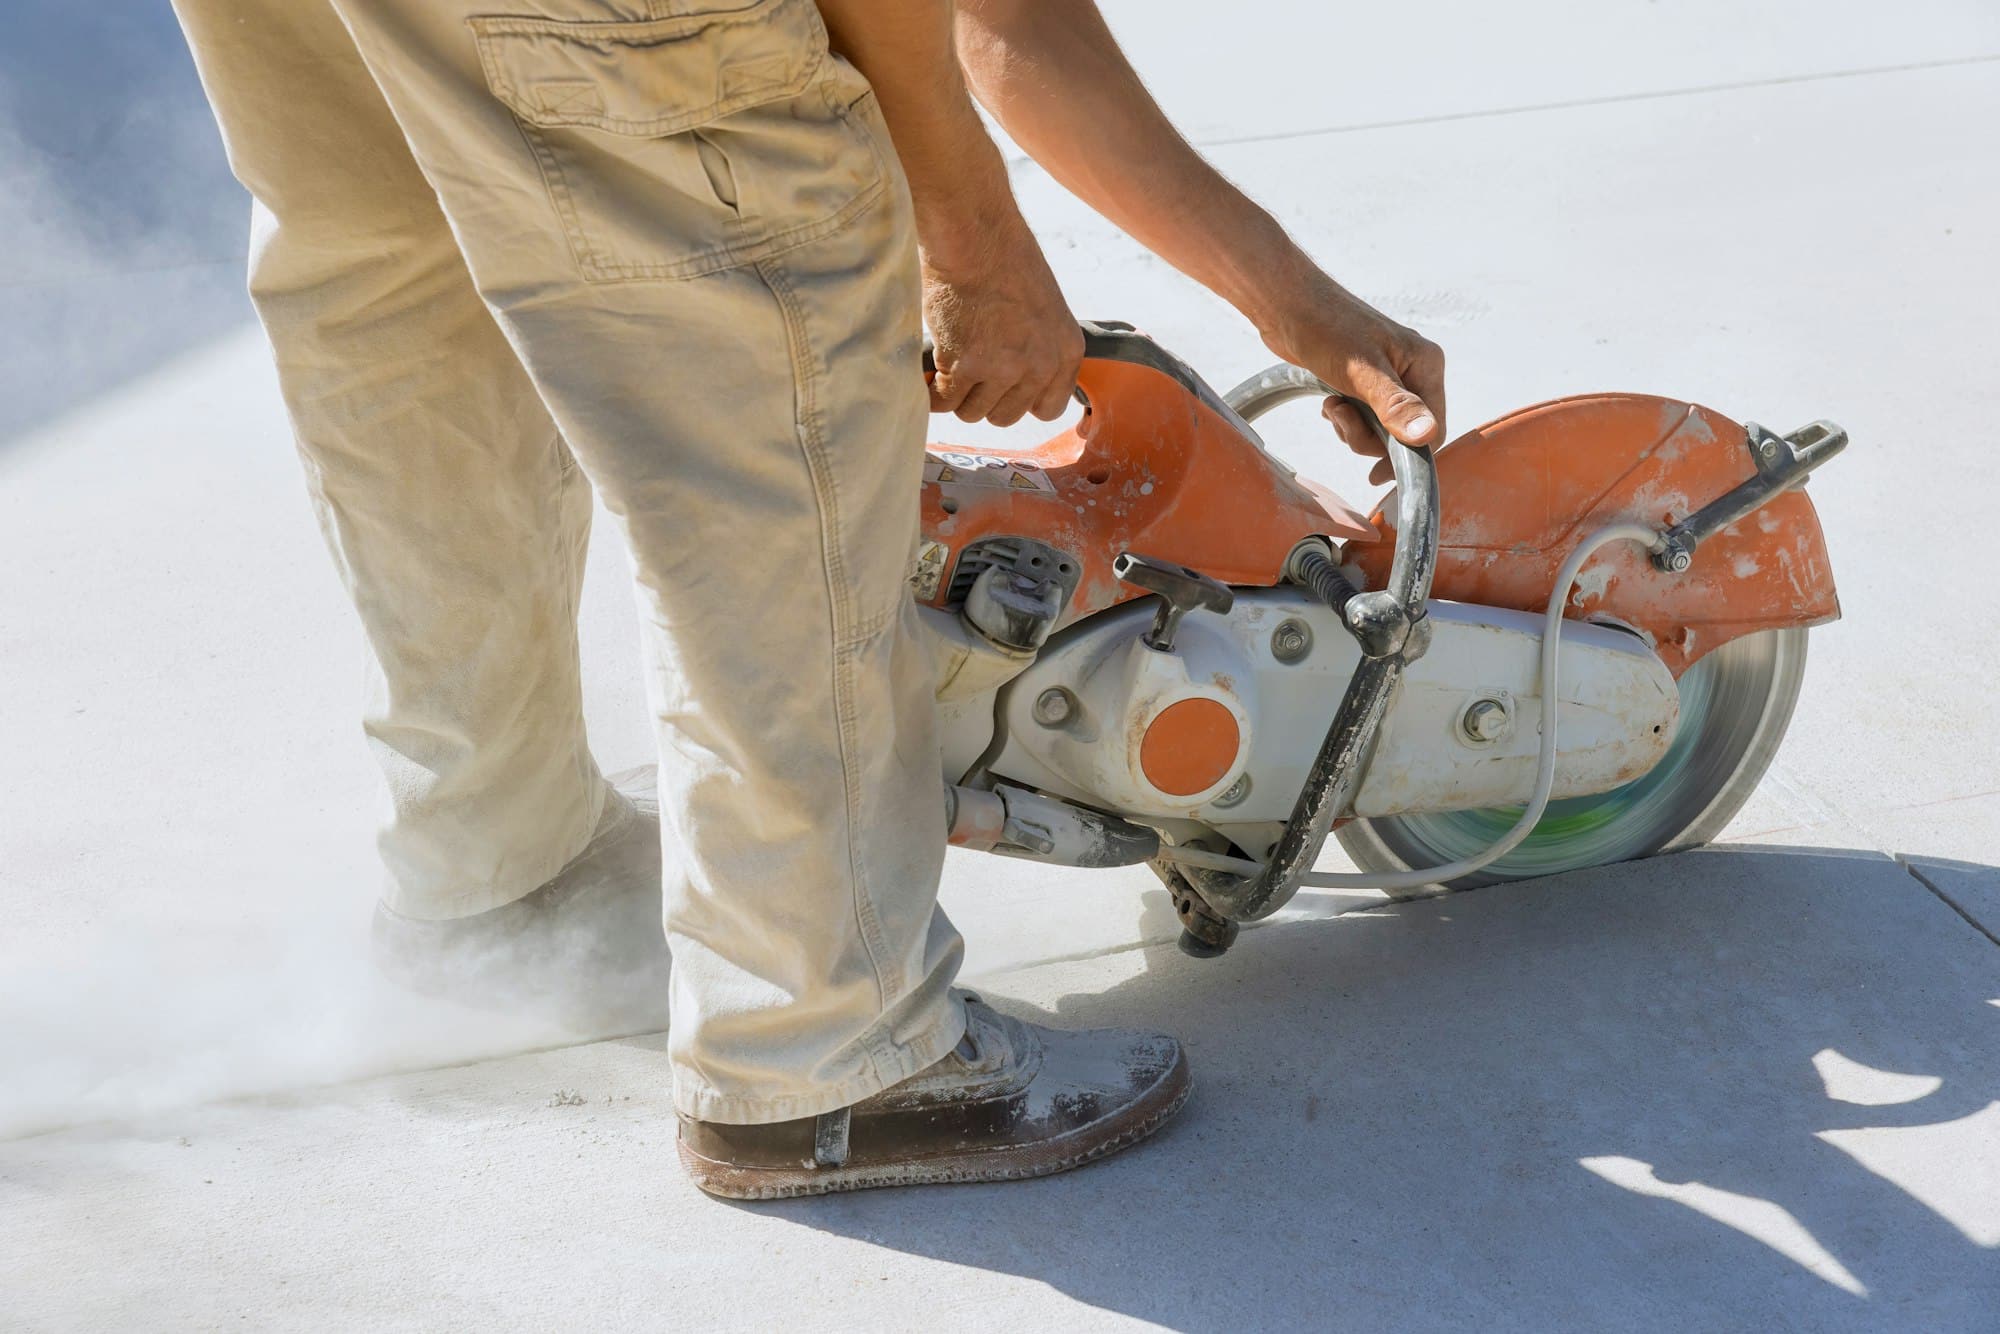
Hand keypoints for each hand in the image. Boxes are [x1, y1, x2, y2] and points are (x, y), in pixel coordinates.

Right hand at [922, 217, 1083, 426]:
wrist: (974, 234)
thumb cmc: (1003, 258)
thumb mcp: (1044, 307)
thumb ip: (1038, 347)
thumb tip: (1017, 382)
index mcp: (1066, 351)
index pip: (1049, 409)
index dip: (1020, 400)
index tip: (1003, 387)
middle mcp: (1040, 365)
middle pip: (1006, 416)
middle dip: (985, 398)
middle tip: (970, 369)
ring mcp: (1004, 368)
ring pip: (972, 412)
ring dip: (957, 393)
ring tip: (951, 362)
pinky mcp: (966, 365)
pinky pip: (944, 401)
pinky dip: (932, 392)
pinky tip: (931, 371)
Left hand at [1266, 278, 1445, 486]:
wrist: (1286, 305)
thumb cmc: (1325, 329)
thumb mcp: (1361, 372)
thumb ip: (1394, 406)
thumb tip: (1426, 435)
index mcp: (1425, 364)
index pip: (1433, 428)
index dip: (1406, 457)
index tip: (1375, 474)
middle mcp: (1413, 370)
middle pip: (1404, 434)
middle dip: (1368, 436)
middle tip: (1340, 417)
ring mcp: (1390, 377)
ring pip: (1380, 430)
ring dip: (1352, 428)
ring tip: (1332, 405)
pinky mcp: (1365, 382)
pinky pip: (1363, 419)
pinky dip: (1345, 419)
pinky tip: (1330, 401)